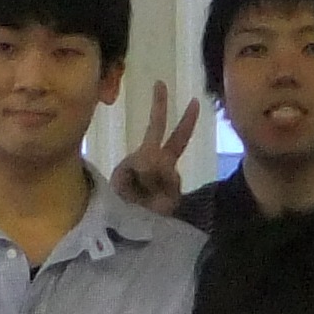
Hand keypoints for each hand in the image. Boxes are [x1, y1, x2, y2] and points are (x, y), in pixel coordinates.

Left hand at [111, 81, 199, 214]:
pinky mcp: (174, 198)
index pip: (157, 129)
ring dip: (151, 173)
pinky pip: (167, 183)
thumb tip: (161, 160)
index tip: (160, 84)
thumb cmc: (119, 201)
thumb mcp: (120, 179)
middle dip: (185, 122)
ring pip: (166, 165)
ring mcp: (171, 183)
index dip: (159, 108)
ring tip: (140, 189)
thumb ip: (139, 165)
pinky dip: (156, 187)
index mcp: (147, 157)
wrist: (122, 230)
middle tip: (194, 102)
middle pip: (176, 141)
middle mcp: (163, 167)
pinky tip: (150, 198)